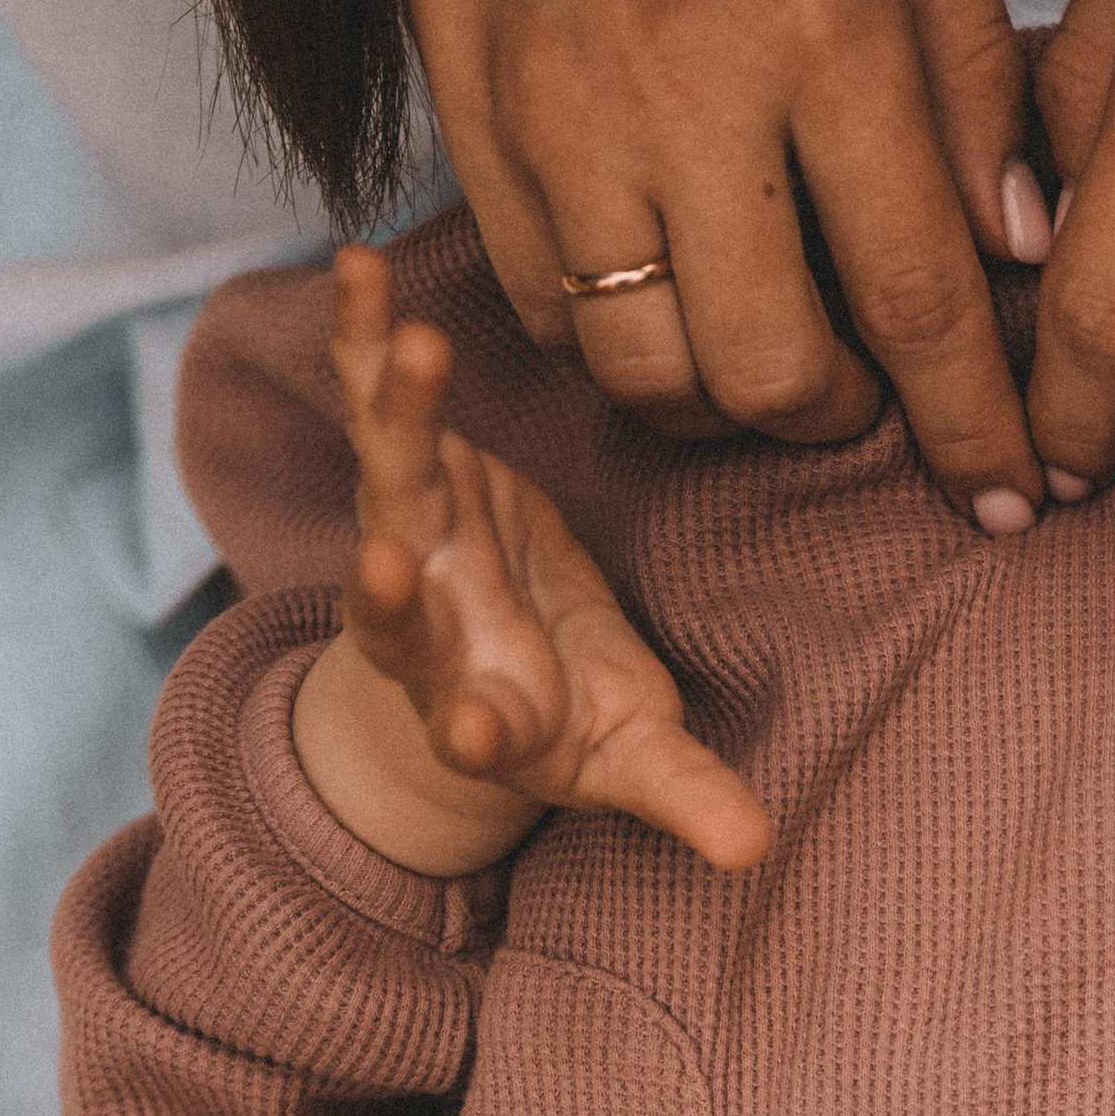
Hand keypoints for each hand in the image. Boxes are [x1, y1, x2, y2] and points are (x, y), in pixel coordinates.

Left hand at [290, 251, 773, 879]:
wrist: (489, 655)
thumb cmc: (572, 717)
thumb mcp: (627, 759)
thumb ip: (679, 793)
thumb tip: (756, 849)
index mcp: (485, 712)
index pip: (474, 729)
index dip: (474, 734)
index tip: (475, 738)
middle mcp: (428, 634)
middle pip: (398, 617)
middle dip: (387, 597)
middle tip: (381, 567)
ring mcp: (410, 545)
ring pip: (388, 486)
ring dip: (396, 422)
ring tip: (415, 349)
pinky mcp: (411, 471)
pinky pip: (375, 396)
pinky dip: (365, 336)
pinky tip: (358, 266)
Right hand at [397, 0, 1049, 527]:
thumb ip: (972, 75)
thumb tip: (1019, 247)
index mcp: (827, 33)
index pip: (919, 295)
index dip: (974, 426)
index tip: (1014, 501)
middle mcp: (696, 101)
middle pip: (777, 372)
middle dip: (843, 418)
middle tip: (866, 385)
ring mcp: (571, 129)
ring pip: (654, 374)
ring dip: (726, 405)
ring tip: (764, 353)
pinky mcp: (480, 138)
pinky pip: (553, 321)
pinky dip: (620, 349)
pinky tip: (665, 300)